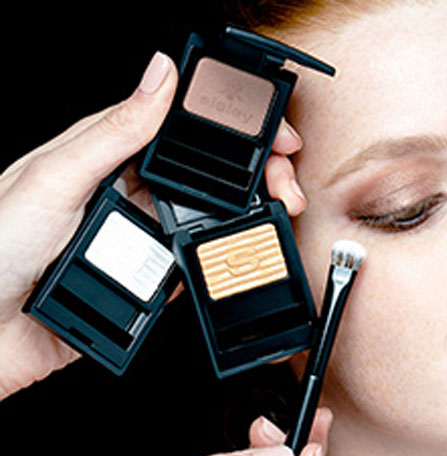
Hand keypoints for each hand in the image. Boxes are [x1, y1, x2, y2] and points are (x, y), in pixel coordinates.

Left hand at [0, 52, 305, 398]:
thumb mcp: (55, 178)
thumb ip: (112, 133)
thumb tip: (158, 76)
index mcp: (104, 157)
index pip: (179, 130)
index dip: (227, 127)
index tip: (267, 132)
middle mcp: (126, 195)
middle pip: (202, 176)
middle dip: (251, 175)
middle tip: (282, 184)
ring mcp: (137, 238)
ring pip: (202, 221)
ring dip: (239, 218)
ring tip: (270, 215)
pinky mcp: (142, 279)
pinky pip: (187, 268)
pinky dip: (209, 263)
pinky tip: (225, 257)